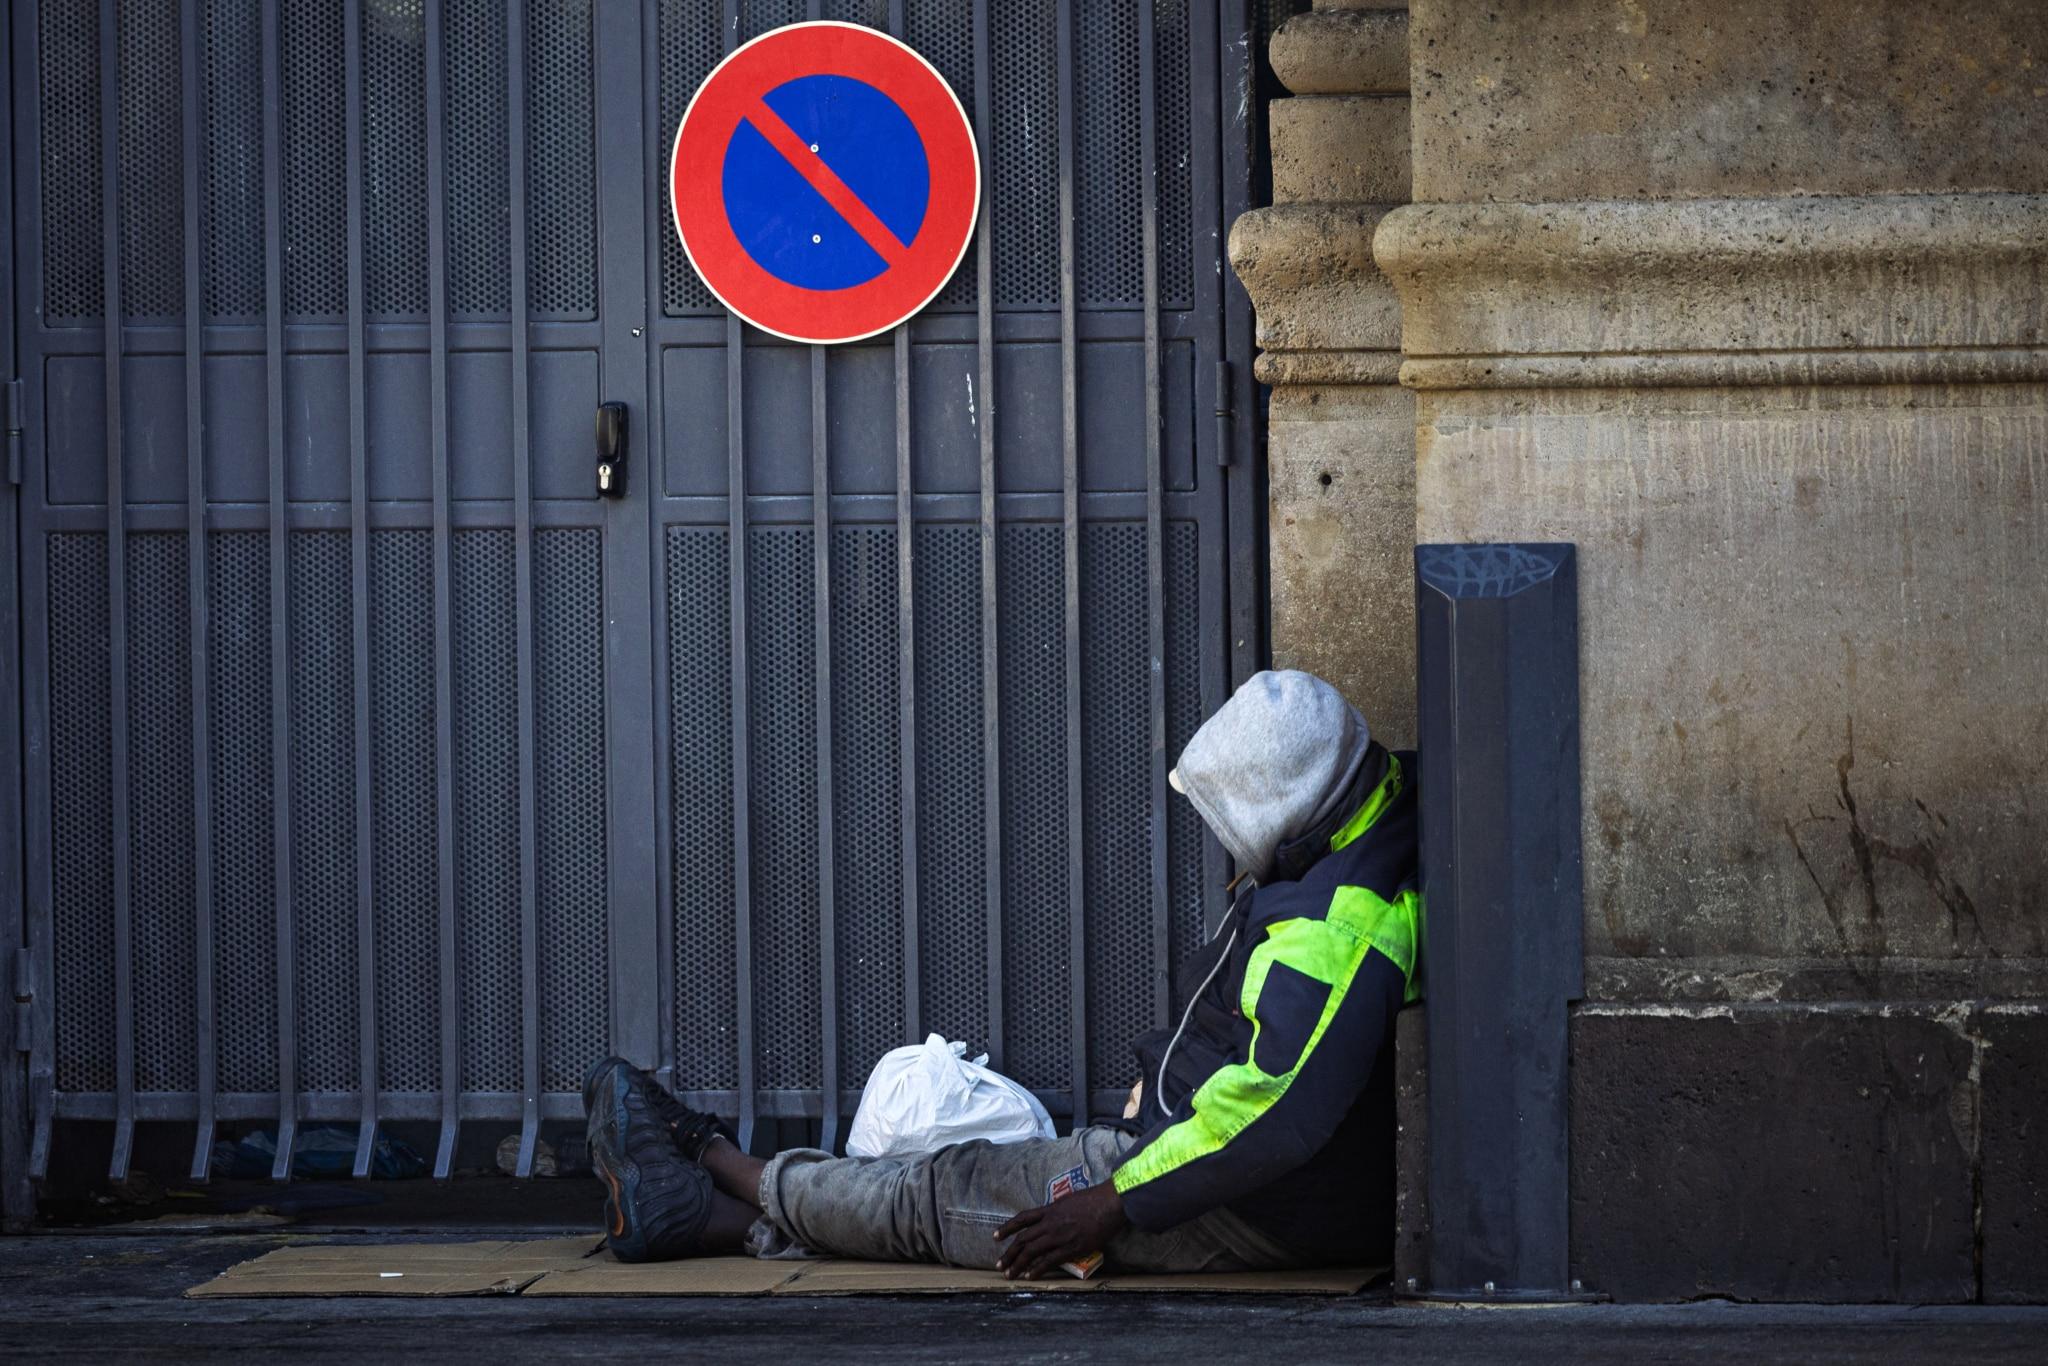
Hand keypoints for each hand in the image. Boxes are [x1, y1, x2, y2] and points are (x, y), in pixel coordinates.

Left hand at [994, 1181, 1127, 1279]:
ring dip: (1017, 1265)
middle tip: (999, 1265)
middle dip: (1009, 1254)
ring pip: (1031, 1252)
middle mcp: (1050, 1224)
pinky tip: (1029, 1276)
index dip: (1007, 1228)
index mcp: (1049, 1210)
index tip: (995, 1236)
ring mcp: (1059, 1236)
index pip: (1022, 1219)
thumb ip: (1057, 1209)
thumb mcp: (1069, 1200)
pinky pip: (1049, 1261)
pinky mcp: (1071, 1248)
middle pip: (1023, 1240)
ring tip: (1009, 1274)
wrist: (1110, 1203)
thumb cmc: (1094, 1199)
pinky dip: (1036, 1270)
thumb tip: (1050, 1215)